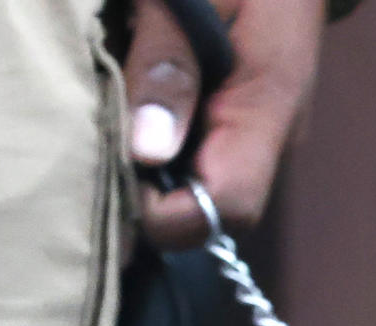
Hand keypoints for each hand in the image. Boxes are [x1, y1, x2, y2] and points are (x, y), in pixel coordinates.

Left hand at [123, 0, 327, 248]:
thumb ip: (167, 64)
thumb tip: (148, 152)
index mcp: (268, 107)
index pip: (228, 207)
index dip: (168, 211)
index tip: (120, 169)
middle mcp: (273, 136)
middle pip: (212, 211)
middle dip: (152, 198)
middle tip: (103, 148)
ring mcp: (261, 131)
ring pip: (203, 189)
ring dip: (153, 173)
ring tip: (116, 123)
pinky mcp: (245, 121)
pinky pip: (203, 159)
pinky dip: (162, 150)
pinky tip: (135, 113)